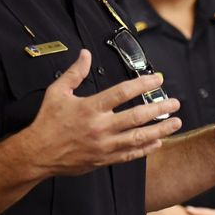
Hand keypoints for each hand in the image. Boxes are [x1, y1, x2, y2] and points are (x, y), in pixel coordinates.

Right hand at [25, 49, 181, 175]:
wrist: (38, 153)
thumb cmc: (47, 122)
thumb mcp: (57, 92)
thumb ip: (75, 73)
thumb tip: (85, 55)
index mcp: (90, 108)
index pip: (123, 92)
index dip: (142, 84)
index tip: (156, 79)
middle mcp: (100, 127)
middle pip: (137, 116)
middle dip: (159, 109)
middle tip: (174, 103)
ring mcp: (104, 145)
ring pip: (139, 137)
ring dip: (160, 129)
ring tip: (175, 123)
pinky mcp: (104, 159)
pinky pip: (130, 154)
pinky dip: (145, 149)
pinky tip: (156, 142)